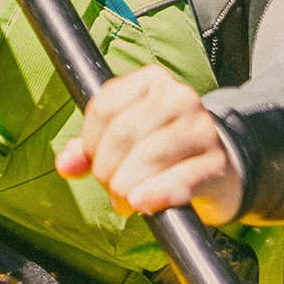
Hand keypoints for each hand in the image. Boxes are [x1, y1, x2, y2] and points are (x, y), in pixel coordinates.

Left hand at [56, 67, 244, 224]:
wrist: (217, 169)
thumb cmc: (161, 151)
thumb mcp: (124, 140)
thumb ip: (88, 149)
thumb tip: (66, 165)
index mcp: (152, 81)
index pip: (104, 107)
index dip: (91, 143)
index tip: (95, 162)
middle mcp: (180, 97)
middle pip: (124, 132)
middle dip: (107, 169)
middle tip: (112, 188)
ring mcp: (202, 128)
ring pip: (149, 156)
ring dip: (128, 186)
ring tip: (127, 200)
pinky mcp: (216, 163)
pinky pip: (180, 179)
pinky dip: (156, 193)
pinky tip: (142, 203)